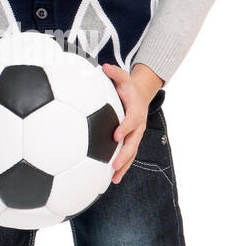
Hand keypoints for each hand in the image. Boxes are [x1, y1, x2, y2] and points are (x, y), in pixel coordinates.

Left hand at [101, 61, 162, 183]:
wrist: (140, 95)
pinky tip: (111, 179)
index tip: (115, 135)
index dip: (125, 128)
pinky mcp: (132, 141)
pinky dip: (121, 168)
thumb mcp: (123, 77)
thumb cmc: (128, 87)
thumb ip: (115, 73)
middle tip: (114, 164)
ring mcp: (136, 136)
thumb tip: (104, 67)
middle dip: (124, 154)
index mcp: (136, 112)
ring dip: (123, 167)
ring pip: (131, 154)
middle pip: (133, 143)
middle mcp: (138, 126)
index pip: (132, 121)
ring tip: (113, 179)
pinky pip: (128, 156)